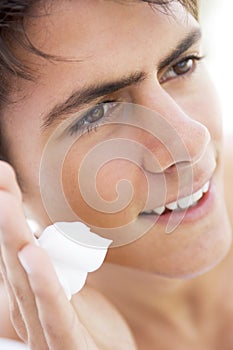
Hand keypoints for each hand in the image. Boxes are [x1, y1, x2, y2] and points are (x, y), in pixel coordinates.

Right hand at [0, 161, 100, 348]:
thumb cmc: (89, 331)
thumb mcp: (70, 291)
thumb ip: (52, 266)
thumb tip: (37, 236)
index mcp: (32, 291)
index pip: (15, 244)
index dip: (8, 210)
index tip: (3, 173)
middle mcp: (29, 307)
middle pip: (14, 252)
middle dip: (5, 211)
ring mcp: (43, 327)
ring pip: (25, 277)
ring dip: (13, 235)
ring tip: (5, 200)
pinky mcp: (66, 343)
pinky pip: (54, 311)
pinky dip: (42, 281)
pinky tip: (31, 253)